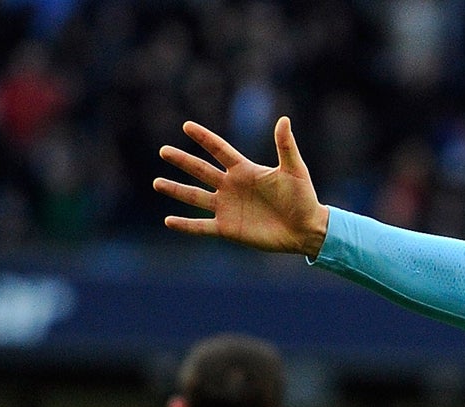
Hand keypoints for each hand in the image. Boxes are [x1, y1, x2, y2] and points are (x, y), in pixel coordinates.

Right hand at [156, 116, 330, 257]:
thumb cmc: (303, 198)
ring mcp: (227, 207)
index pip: (220, 150)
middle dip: (182, 160)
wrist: (307, 229)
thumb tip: (284, 119)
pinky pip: (202, 226)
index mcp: (245, 170)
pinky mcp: (228, 228)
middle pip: (201, 170)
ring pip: (195, 197)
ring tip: (157, 183)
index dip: (204, 138)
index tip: (187, 126)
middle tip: (163, 150)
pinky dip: (185, 225)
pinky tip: (168, 221)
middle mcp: (231, 187)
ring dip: (176, 190)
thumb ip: (285, 146)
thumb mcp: (295, 170)